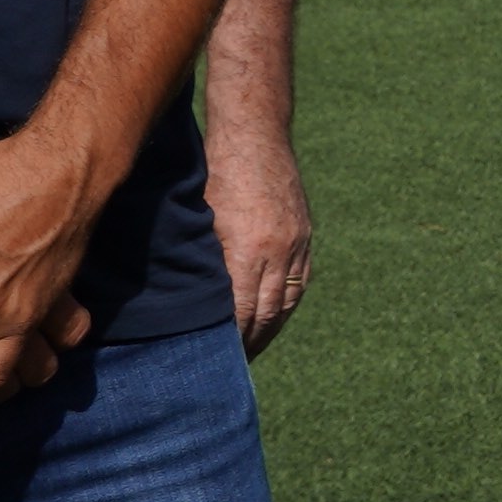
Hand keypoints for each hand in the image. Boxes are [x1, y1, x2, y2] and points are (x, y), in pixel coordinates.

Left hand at [209, 133, 314, 358]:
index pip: (241, 311)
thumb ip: (206, 261)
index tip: (219, 361)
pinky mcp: (305, 234)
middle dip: (252, 343)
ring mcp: (297, 242)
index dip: (232, 339)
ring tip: (253, 347)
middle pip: (268, 313)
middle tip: (234, 367)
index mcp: (250, 249)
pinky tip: (272, 315)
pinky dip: (285, 302)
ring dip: (271, 327)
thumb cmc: (214, 171)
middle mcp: (280, 250)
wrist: (255, 134)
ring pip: (288, 300)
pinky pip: (300, 280)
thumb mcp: (201, 219)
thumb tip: (197, 302)